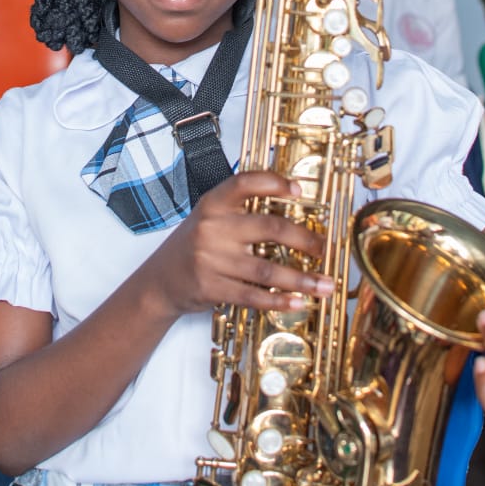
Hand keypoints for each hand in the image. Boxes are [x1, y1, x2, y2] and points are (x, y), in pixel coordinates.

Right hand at [149, 170, 333, 316]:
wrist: (159, 281)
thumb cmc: (192, 247)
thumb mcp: (209, 218)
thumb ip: (240, 210)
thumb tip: (290, 208)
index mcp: (213, 204)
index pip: (245, 183)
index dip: (274, 183)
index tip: (299, 190)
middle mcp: (212, 228)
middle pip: (269, 228)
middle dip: (305, 239)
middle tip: (324, 248)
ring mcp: (210, 259)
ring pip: (267, 269)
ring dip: (301, 279)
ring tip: (324, 284)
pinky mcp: (212, 288)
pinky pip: (253, 295)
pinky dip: (279, 301)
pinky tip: (298, 302)